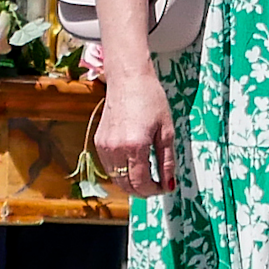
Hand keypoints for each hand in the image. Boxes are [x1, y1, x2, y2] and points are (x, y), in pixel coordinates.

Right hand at [94, 68, 174, 195]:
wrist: (128, 78)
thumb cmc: (151, 99)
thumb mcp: (166, 131)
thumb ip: (167, 161)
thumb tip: (169, 185)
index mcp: (135, 146)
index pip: (141, 183)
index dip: (154, 190)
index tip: (164, 187)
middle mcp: (116, 149)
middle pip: (126, 186)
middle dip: (143, 191)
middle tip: (156, 184)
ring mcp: (104, 146)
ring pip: (116, 179)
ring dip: (131, 183)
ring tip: (147, 174)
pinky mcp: (98, 142)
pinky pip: (109, 167)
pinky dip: (121, 172)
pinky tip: (133, 163)